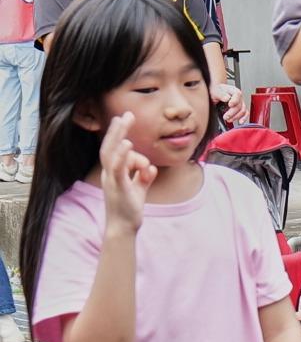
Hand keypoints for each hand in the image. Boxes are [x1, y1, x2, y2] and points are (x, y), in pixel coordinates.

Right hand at [99, 113, 155, 231]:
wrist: (123, 227)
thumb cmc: (129, 208)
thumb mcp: (139, 189)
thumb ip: (144, 177)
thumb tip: (150, 167)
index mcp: (113, 172)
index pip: (114, 149)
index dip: (118, 134)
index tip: (125, 119)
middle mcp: (109, 173)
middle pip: (109, 146)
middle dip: (117, 129)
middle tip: (126, 114)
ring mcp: (111, 179)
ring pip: (111, 153)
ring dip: (117, 136)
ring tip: (125, 122)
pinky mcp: (118, 186)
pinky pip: (117, 168)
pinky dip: (122, 155)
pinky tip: (127, 144)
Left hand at [210, 81, 246, 125]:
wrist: (216, 94)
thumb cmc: (216, 91)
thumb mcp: (215, 91)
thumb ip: (221, 94)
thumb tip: (227, 98)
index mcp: (233, 91)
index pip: (237, 95)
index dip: (234, 101)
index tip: (230, 105)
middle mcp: (239, 97)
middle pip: (239, 106)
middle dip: (232, 113)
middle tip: (225, 116)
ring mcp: (241, 104)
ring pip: (242, 111)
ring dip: (236, 117)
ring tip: (228, 119)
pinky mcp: (241, 109)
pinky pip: (245, 114)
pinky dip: (243, 118)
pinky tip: (240, 122)